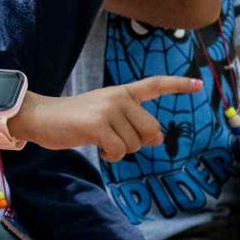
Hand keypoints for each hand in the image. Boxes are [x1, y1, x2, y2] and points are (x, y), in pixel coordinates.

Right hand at [13, 76, 201, 160]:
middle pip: (152, 129)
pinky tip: (97, 147)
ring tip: (100, 141)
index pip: (154, 85)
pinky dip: (110, 155)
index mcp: (121, 92)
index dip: (178, 86)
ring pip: (135, 144)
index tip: (198, 84)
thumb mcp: (105, 116)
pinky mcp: (98, 124)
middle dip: (137, 142)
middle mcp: (118, 97)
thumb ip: (131, 124)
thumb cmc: (73, 119)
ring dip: (119, 151)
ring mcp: (108, 109)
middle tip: (115, 140)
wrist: (41, 117)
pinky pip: (119, 150)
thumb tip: (156, 139)